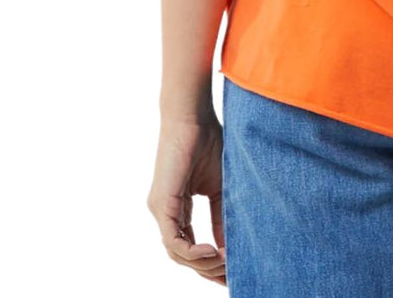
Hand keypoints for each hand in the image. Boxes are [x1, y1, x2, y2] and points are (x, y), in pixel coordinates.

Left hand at [147, 115, 226, 285]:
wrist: (194, 116)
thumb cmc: (208, 142)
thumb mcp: (220, 187)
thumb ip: (222, 216)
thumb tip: (230, 246)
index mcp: (178, 209)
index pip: (190, 246)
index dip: (209, 264)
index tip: (232, 273)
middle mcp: (166, 213)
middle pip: (184, 256)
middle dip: (208, 270)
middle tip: (231, 277)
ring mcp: (161, 210)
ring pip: (178, 253)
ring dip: (203, 264)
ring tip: (227, 264)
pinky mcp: (162, 204)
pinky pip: (173, 240)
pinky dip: (193, 252)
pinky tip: (213, 253)